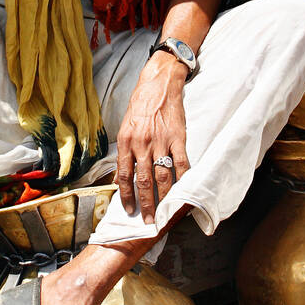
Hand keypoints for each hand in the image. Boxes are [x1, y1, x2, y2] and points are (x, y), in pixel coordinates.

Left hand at [116, 54, 189, 224]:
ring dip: (162, 198)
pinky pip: (181, 163)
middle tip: (147, 220)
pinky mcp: (177, 137)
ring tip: (164, 213)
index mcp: (126, 142)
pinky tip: (182, 191)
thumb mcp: (125, 127)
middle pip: (143, 181)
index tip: (128, 210)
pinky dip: (182, 180)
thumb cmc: (140, 106)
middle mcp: (142, 143)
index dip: (126, 196)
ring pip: (162, 176)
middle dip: (145, 204)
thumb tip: (122, 177)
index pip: (124, 176)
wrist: (158, 84)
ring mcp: (161, 141)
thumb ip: (125, 151)